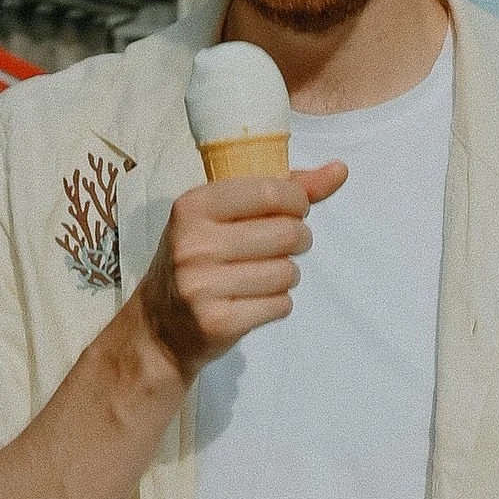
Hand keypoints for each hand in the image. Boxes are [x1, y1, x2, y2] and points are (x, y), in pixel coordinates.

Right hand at [136, 166, 346, 380]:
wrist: (158, 327)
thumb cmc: (198, 261)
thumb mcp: (222, 216)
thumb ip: (281, 190)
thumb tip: (340, 170)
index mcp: (193, 207)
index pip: (270, 192)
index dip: (297, 202)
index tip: (294, 211)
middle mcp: (193, 244)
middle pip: (287, 233)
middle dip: (298, 240)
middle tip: (282, 248)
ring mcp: (203, 285)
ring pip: (288, 273)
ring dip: (286, 276)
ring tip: (260, 277)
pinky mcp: (218, 321)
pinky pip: (280, 305)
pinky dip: (277, 304)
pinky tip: (252, 302)